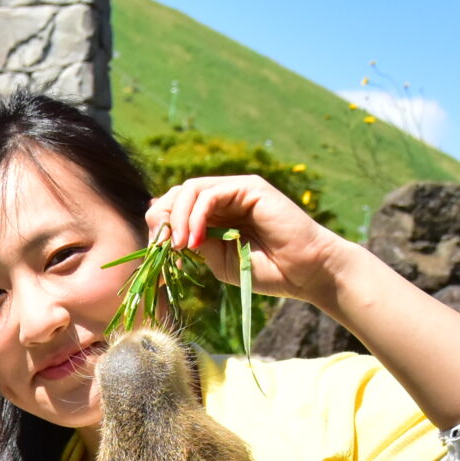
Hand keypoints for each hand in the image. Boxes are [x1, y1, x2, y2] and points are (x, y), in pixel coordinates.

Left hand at [144, 175, 356, 311]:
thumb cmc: (267, 271)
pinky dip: (196, 216)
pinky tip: (195, 240)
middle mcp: (225, 198)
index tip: (155, 254)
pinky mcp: (251, 187)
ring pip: (191, 189)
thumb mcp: (218, 260)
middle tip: (161, 247)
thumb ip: (194, 243)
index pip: (176, 207)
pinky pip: (211, 193)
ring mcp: (238, 190)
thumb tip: (164, 235)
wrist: (304, 272)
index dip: (160, 226)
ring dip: (177, 218)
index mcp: (215, 215)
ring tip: (179, 246)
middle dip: (163, 219)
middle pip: (179, 193)